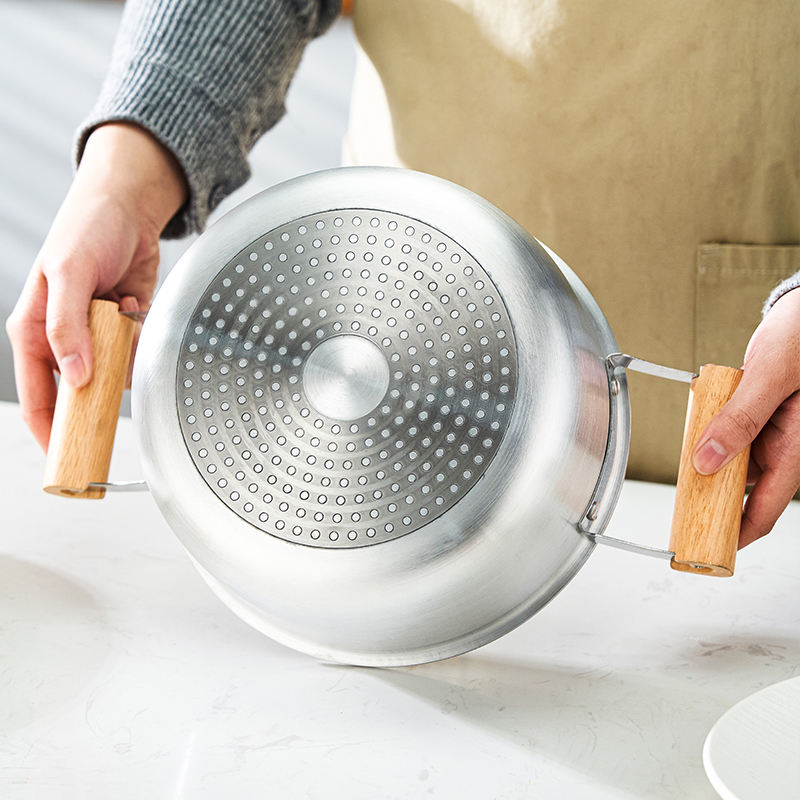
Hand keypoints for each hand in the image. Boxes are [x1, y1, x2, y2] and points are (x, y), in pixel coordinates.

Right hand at [5, 123, 186, 450]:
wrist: (129, 207)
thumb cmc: (86, 229)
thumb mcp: (69, 274)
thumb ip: (67, 327)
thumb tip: (73, 377)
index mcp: (35, 331)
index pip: (37, 395)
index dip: (50, 431)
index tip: (66, 462)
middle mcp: (64, 339)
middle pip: (76, 394)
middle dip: (93, 401)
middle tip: (109, 406)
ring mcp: (96, 335)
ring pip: (111, 374)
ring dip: (121, 356)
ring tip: (121, 312)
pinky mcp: (124, 328)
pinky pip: (134, 353)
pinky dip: (138, 337)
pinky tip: (133, 303)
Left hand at [692, 288, 799, 547]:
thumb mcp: (769, 376)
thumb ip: (739, 419)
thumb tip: (707, 461)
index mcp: (797, 445)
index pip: (766, 507)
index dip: (740, 533)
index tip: (712, 549)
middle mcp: (785, 444)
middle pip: (747, 491)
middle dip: (717, 505)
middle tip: (684, 518)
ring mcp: (772, 430)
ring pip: (737, 464)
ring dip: (712, 472)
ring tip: (684, 486)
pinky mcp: (758, 413)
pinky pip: (733, 436)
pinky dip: (714, 442)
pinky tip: (697, 440)